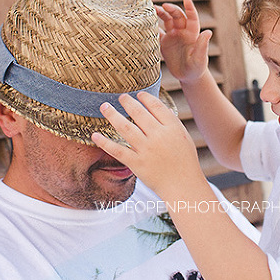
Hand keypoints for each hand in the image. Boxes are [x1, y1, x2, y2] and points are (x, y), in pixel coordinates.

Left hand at [92, 92, 206, 200]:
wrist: (182, 184)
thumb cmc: (184, 160)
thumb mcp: (183, 137)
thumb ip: (171, 123)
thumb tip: (160, 108)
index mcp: (172, 128)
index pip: (156, 106)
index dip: (145, 98)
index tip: (138, 94)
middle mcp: (158, 136)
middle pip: (139, 113)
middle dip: (127, 102)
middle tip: (120, 97)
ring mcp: (146, 150)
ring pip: (125, 128)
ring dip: (112, 115)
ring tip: (104, 106)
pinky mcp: (137, 163)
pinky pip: (117, 150)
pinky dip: (104, 143)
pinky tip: (95, 135)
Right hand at [155, 0, 212, 83]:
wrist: (188, 77)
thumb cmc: (197, 68)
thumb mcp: (200, 59)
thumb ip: (202, 45)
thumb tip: (208, 32)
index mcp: (193, 33)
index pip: (192, 17)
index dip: (190, 8)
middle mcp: (183, 32)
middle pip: (177, 16)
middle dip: (170, 9)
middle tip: (162, 6)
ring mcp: (173, 36)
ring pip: (166, 21)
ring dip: (160, 13)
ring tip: (151, 9)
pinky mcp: (165, 43)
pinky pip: (157, 32)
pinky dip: (152, 26)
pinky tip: (145, 22)